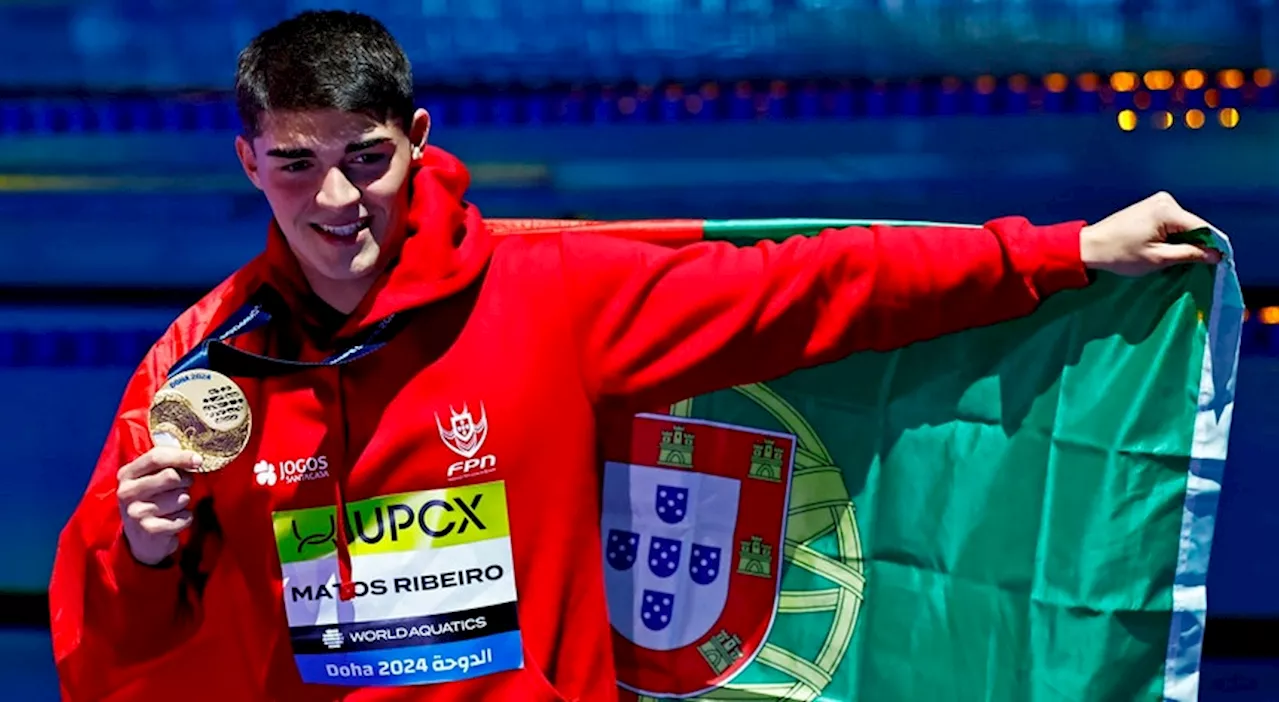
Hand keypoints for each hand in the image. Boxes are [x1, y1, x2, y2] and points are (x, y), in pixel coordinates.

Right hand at [117, 447, 200, 565]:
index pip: (156, 457)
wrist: (142, 539)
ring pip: (181, 498)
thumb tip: (196, 460)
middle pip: (171, 476)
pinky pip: (184, 517)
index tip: (198, 460)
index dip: (181, 456)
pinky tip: (174, 519)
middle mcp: (127, 492)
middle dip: (186, 480)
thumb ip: (168, 464)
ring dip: (185, 501)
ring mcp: (136, 512)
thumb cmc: (153, 500)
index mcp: (127, 474)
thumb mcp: (152, 478)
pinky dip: (186, 518)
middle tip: (184, 486)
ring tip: (175, 505)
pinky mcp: (149, 530)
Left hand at [1080, 192, 1222, 275]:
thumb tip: (1216, 255)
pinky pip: (1172, 223)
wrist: (1089, 246)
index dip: (1212, 246)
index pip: (1203, 227)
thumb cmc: (1119, 254)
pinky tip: (1165, 249)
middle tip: (1193, 265)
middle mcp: (1165, 200)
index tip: (1217, 263)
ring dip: (1183, 241)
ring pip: (1183, 225)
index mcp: (1167, 210)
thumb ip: (1189, 255)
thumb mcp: (1158, 259)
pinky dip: (1173, 236)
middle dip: (1196, 244)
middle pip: (1193, 225)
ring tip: (1174, 258)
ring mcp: (1157, 202)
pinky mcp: (1151, 207)